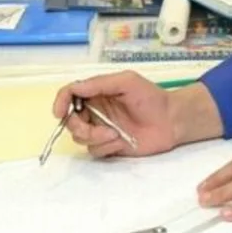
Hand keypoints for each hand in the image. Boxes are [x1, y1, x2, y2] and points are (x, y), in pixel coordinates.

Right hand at [52, 72, 180, 158]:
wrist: (171, 120)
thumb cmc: (151, 97)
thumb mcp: (127, 82)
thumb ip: (100, 84)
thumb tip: (75, 88)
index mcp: (96, 93)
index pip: (69, 95)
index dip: (60, 103)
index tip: (60, 113)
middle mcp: (95, 111)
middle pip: (70, 120)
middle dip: (78, 126)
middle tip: (95, 129)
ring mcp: (101, 130)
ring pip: (80, 138)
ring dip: (95, 137)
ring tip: (115, 134)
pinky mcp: (109, 146)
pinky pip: (94, 151)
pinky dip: (105, 147)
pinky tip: (121, 141)